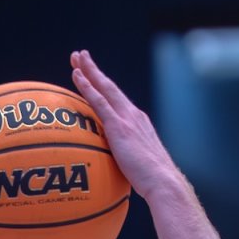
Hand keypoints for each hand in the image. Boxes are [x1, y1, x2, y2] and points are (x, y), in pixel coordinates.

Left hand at [70, 49, 175, 200]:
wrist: (163, 182)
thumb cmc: (152, 183)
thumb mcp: (137, 168)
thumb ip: (125, 162)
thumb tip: (114, 173)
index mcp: (138, 124)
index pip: (117, 101)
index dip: (104, 87)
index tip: (94, 76)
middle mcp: (133, 115)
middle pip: (110, 87)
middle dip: (95, 70)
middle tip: (80, 55)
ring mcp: (127, 119)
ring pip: (104, 88)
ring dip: (88, 71)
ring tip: (75, 57)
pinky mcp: (119, 127)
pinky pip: (99, 102)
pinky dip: (87, 87)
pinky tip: (76, 76)